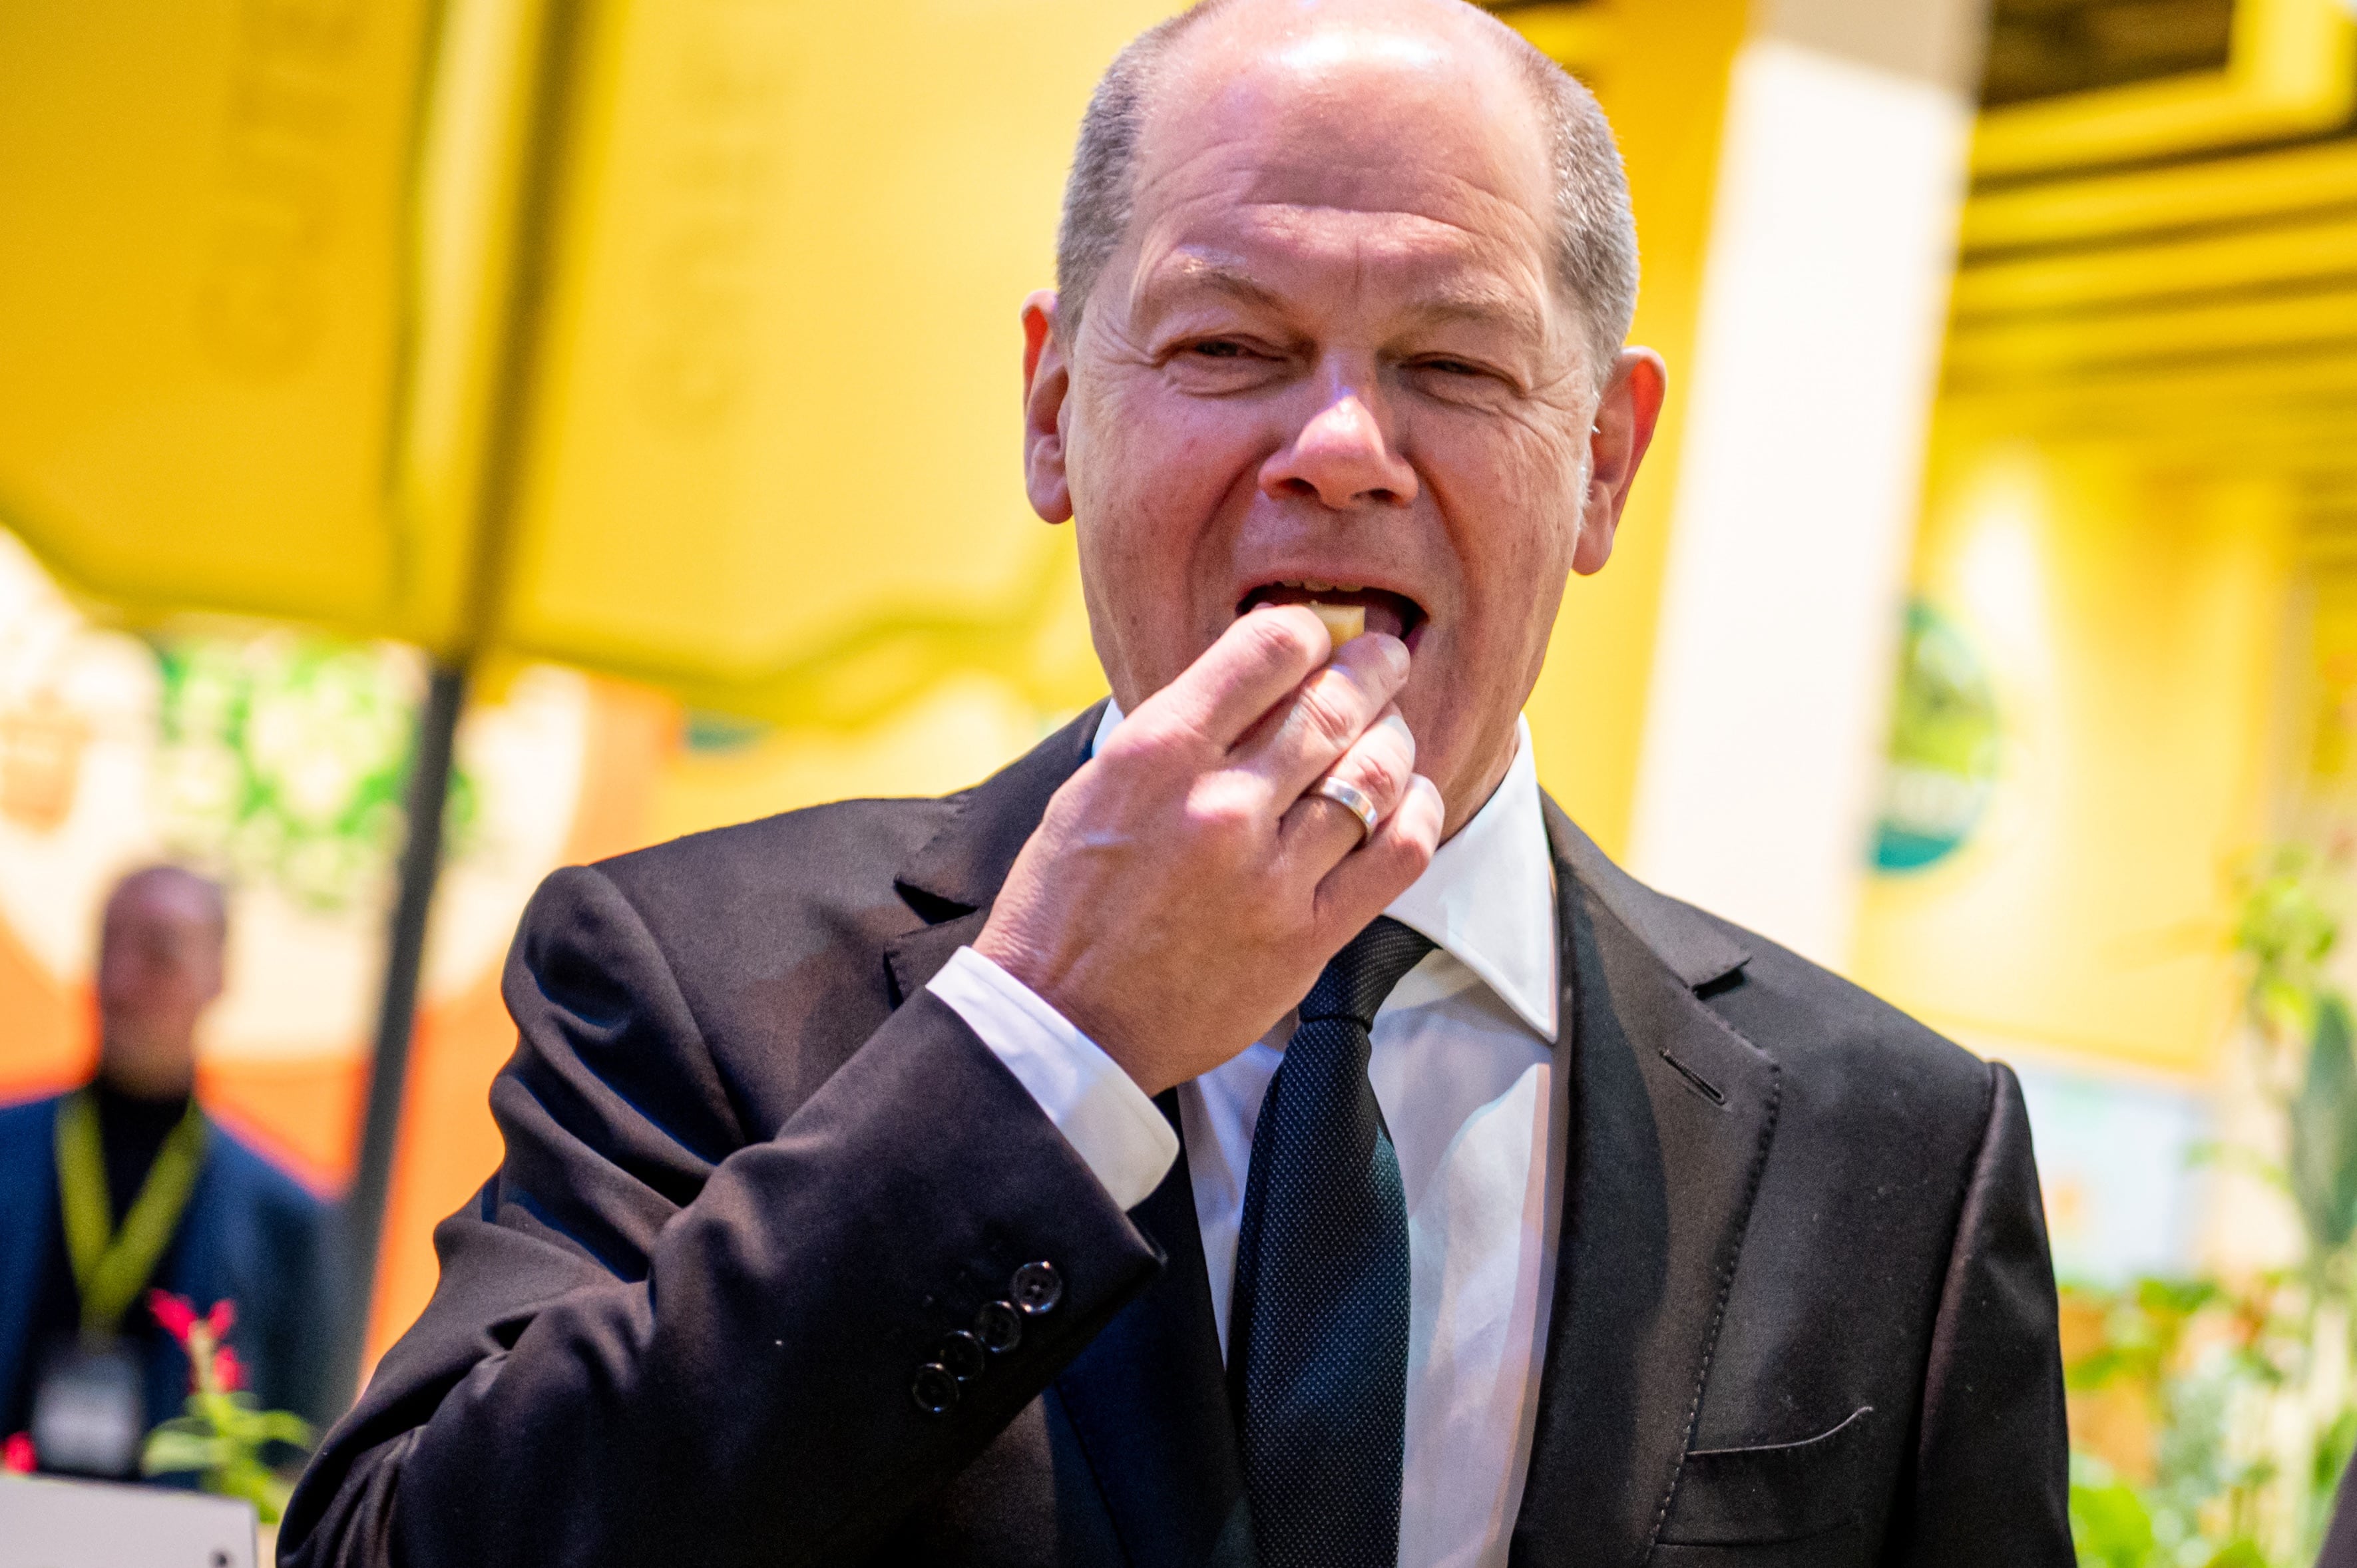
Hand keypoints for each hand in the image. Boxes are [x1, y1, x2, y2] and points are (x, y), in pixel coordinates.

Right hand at [974, 606, 1444, 1094]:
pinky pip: (1396, 853)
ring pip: (1375, 773)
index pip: (1268, 649)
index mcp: (1157, 755)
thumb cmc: (1068, 900)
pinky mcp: (1305, 938)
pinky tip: (1408, 799)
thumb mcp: (1098, 785)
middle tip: (1384, 658)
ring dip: (1394, 737)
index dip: (1307, 632)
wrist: (1061, 1020)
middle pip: (1334, 705)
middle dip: (1372, 669)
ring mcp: (1268, 876)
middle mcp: (1219, 806)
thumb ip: (1179, 731)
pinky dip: (1416, 811)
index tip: (1316, 637)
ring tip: (1389, 730)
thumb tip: (1255, 678)